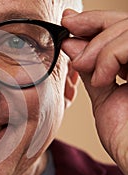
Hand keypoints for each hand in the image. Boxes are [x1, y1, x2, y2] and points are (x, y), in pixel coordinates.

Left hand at [62, 9, 127, 174]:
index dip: (95, 21)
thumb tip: (72, 44)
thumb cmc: (124, 136)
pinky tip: (100, 77)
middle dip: (93, 23)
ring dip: (98, 45)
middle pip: (126, 23)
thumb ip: (91, 70)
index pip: (120, 30)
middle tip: (68, 28)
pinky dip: (110, 56)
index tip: (69, 22)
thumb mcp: (103, 96)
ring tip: (82, 65)